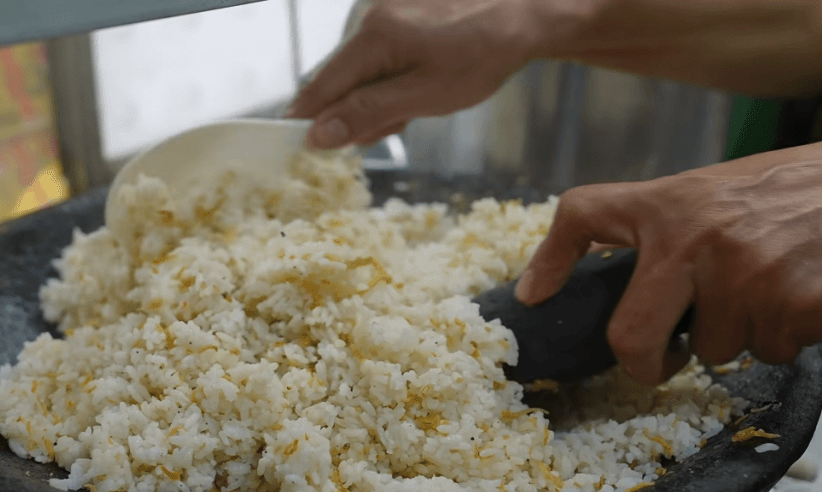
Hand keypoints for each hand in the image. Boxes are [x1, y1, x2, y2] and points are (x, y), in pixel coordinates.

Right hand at [287, 0, 572, 148]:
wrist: (526, 12)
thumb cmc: (483, 54)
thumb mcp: (425, 96)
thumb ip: (368, 114)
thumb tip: (318, 135)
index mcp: (373, 35)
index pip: (320, 85)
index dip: (308, 120)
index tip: (296, 147)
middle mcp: (369, 15)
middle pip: (339, 79)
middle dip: (358, 111)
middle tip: (393, 126)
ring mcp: (383, 9)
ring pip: (359, 69)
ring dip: (377, 96)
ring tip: (417, 101)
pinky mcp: (397, 9)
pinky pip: (377, 52)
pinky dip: (390, 75)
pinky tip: (420, 79)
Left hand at [516, 134, 821, 384]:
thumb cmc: (817, 187)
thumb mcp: (731, 188)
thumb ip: (680, 226)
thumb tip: (639, 279)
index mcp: (674, 200)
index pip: (585, 213)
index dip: (549, 258)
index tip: (534, 294)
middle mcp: (694, 237)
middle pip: (630, 335)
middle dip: (645, 363)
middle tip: (662, 363)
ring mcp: (741, 276)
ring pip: (715, 350)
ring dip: (743, 335)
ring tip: (781, 286)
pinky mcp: (789, 309)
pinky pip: (770, 353)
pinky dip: (790, 338)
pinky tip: (814, 296)